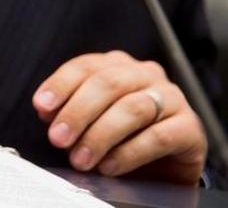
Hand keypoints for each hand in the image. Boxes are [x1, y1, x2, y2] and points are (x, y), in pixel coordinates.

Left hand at [32, 50, 205, 183]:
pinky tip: (109, 166)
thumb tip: (47, 112)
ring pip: (132, 109)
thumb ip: (69, 110)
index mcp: (117, 66)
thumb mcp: (91, 120)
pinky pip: (158, 136)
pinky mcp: (189, 128)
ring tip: (80, 159)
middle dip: (78, 112)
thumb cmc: (122, 136)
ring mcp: (171, 98)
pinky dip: (129, 153)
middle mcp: (145, 75)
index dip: (61, 85)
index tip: (42, 106)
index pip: (85, 66)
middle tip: (58, 139)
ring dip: (100, 136)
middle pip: (108, 84)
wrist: (164, 165)